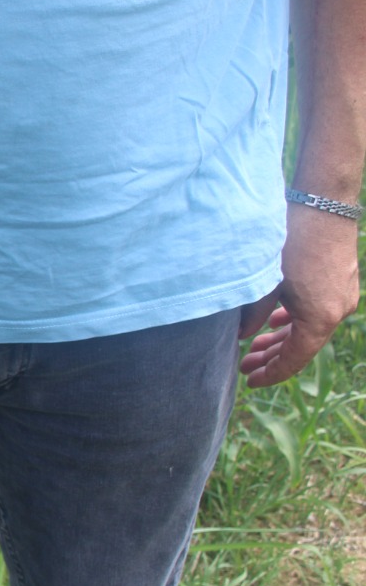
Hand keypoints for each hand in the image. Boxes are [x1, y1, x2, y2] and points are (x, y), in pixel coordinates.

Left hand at [238, 203, 360, 386]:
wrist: (323, 204)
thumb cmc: (290, 242)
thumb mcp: (265, 282)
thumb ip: (253, 314)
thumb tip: (242, 337)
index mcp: (320, 318)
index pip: (294, 359)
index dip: (271, 373)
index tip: (250, 381)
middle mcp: (337, 312)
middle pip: (302, 346)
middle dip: (272, 358)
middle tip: (245, 366)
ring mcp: (343, 297)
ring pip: (309, 329)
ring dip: (282, 339)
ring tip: (254, 348)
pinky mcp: (341, 282)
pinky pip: (316, 312)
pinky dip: (295, 321)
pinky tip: (275, 323)